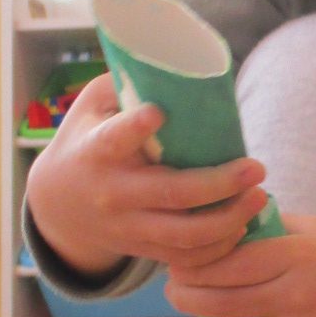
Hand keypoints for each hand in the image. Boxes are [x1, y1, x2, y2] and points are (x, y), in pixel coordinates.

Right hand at [25, 70, 267, 277]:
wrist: (55, 204)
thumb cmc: (85, 139)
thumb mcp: (91, 106)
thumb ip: (125, 83)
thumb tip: (175, 57)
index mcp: (96, 151)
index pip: (113, 140)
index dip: (135, 127)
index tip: (159, 113)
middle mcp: (112, 193)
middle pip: (172, 195)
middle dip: (220, 184)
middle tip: (258, 168)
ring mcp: (128, 227)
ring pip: (185, 236)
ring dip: (230, 220)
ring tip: (260, 198)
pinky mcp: (141, 249)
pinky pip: (186, 259)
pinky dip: (219, 248)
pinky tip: (242, 225)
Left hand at [167, 214, 315, 316]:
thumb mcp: (315, 229)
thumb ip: (268, 226)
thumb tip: (218, 226)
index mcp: (294, 255)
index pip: (222, 263)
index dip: (189, 267)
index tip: (179, 264)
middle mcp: (294, 296)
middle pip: (215, 303)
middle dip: (182, 299)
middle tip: (175, 294)